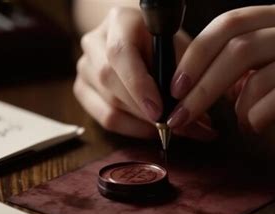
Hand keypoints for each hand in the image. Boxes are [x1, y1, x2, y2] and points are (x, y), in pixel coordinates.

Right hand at [74, 7, 216, 140]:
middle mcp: (94, 42)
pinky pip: (105, 118)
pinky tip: (151, 130)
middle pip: (111, 82)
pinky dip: (132, 129)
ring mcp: (84, 66)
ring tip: (171, 130)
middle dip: (144, 111)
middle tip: (175, 127)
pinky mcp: (82, 89)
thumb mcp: (178, 48)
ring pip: (109, 105)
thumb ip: (184, 76)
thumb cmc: (163, 44)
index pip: (119, 53)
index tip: (159, 110)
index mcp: (119, 22)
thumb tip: (192, 115)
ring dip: (142, 124)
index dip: (138, 84)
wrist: (140, 38)